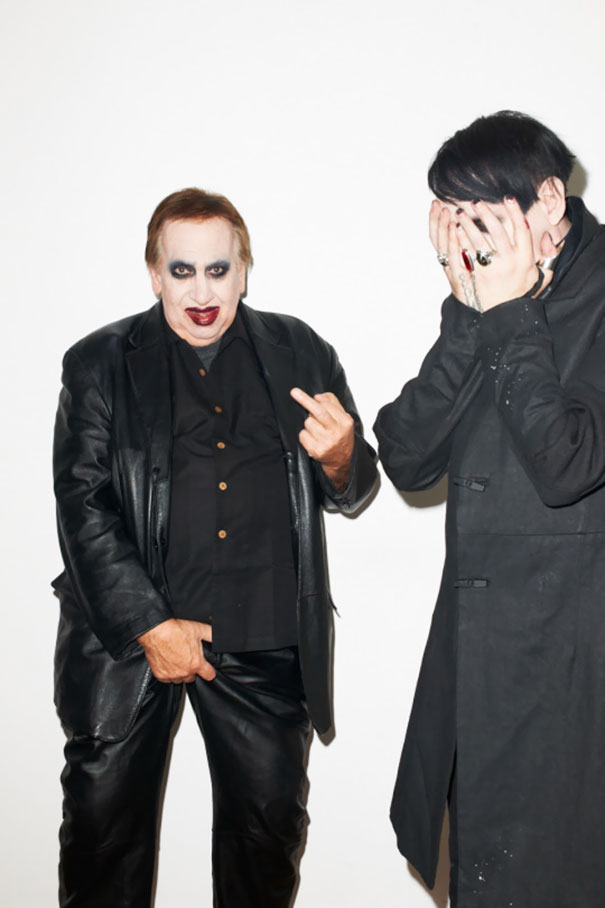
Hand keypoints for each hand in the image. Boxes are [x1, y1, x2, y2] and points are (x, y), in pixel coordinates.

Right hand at [137, 618, 215, 683]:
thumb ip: (211, 635)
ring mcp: (172, 675)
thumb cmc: (175, 630)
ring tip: (178, 660)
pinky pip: (167, 679)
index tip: (208, 670)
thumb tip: (219, 638)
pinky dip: (169, 673)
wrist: (157, 631)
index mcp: (196, 663)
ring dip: (181, 673)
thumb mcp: (199, 630)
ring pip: (180, 679)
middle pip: (193, 677)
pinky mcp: (161, 675)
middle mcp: (184, 671)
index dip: (210, 671)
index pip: (209, 675)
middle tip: (188, 659)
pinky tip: (169, 663)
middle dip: (192, 670)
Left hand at [290, 387, 354, 490]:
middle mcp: (337, 432)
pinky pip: (302, 435)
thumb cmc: (340, 435)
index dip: (315, 400)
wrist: (342, 459)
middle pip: (318, 412)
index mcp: (345, 422)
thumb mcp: (343, 417)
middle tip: (294, 392)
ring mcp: (327, 442)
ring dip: (309, 424)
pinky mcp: (317, 451)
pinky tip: (312, 438)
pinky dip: (304, 435)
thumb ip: (332, 403)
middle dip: (305, 400)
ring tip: (317, 430)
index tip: (302, 393)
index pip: (327, 406)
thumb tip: (317, 397)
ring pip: (308, 423)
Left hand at [430, 197, 555, 311]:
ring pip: (479, 241)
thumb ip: (549, 256)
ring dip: (469, 225)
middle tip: (476, 202)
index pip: (521, 229)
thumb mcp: (541, 276)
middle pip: (497, 231)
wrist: (506, 315)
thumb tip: (549, 237)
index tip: (508, 198)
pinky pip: (467, 255)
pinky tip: (454, 232)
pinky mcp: (477, 277)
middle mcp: (509, 262)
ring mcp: (492, 270)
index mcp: (525, 258)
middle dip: (486, 214)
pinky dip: (460, 242)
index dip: (515, 212)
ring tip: (461, 214)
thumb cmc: (522, 293)